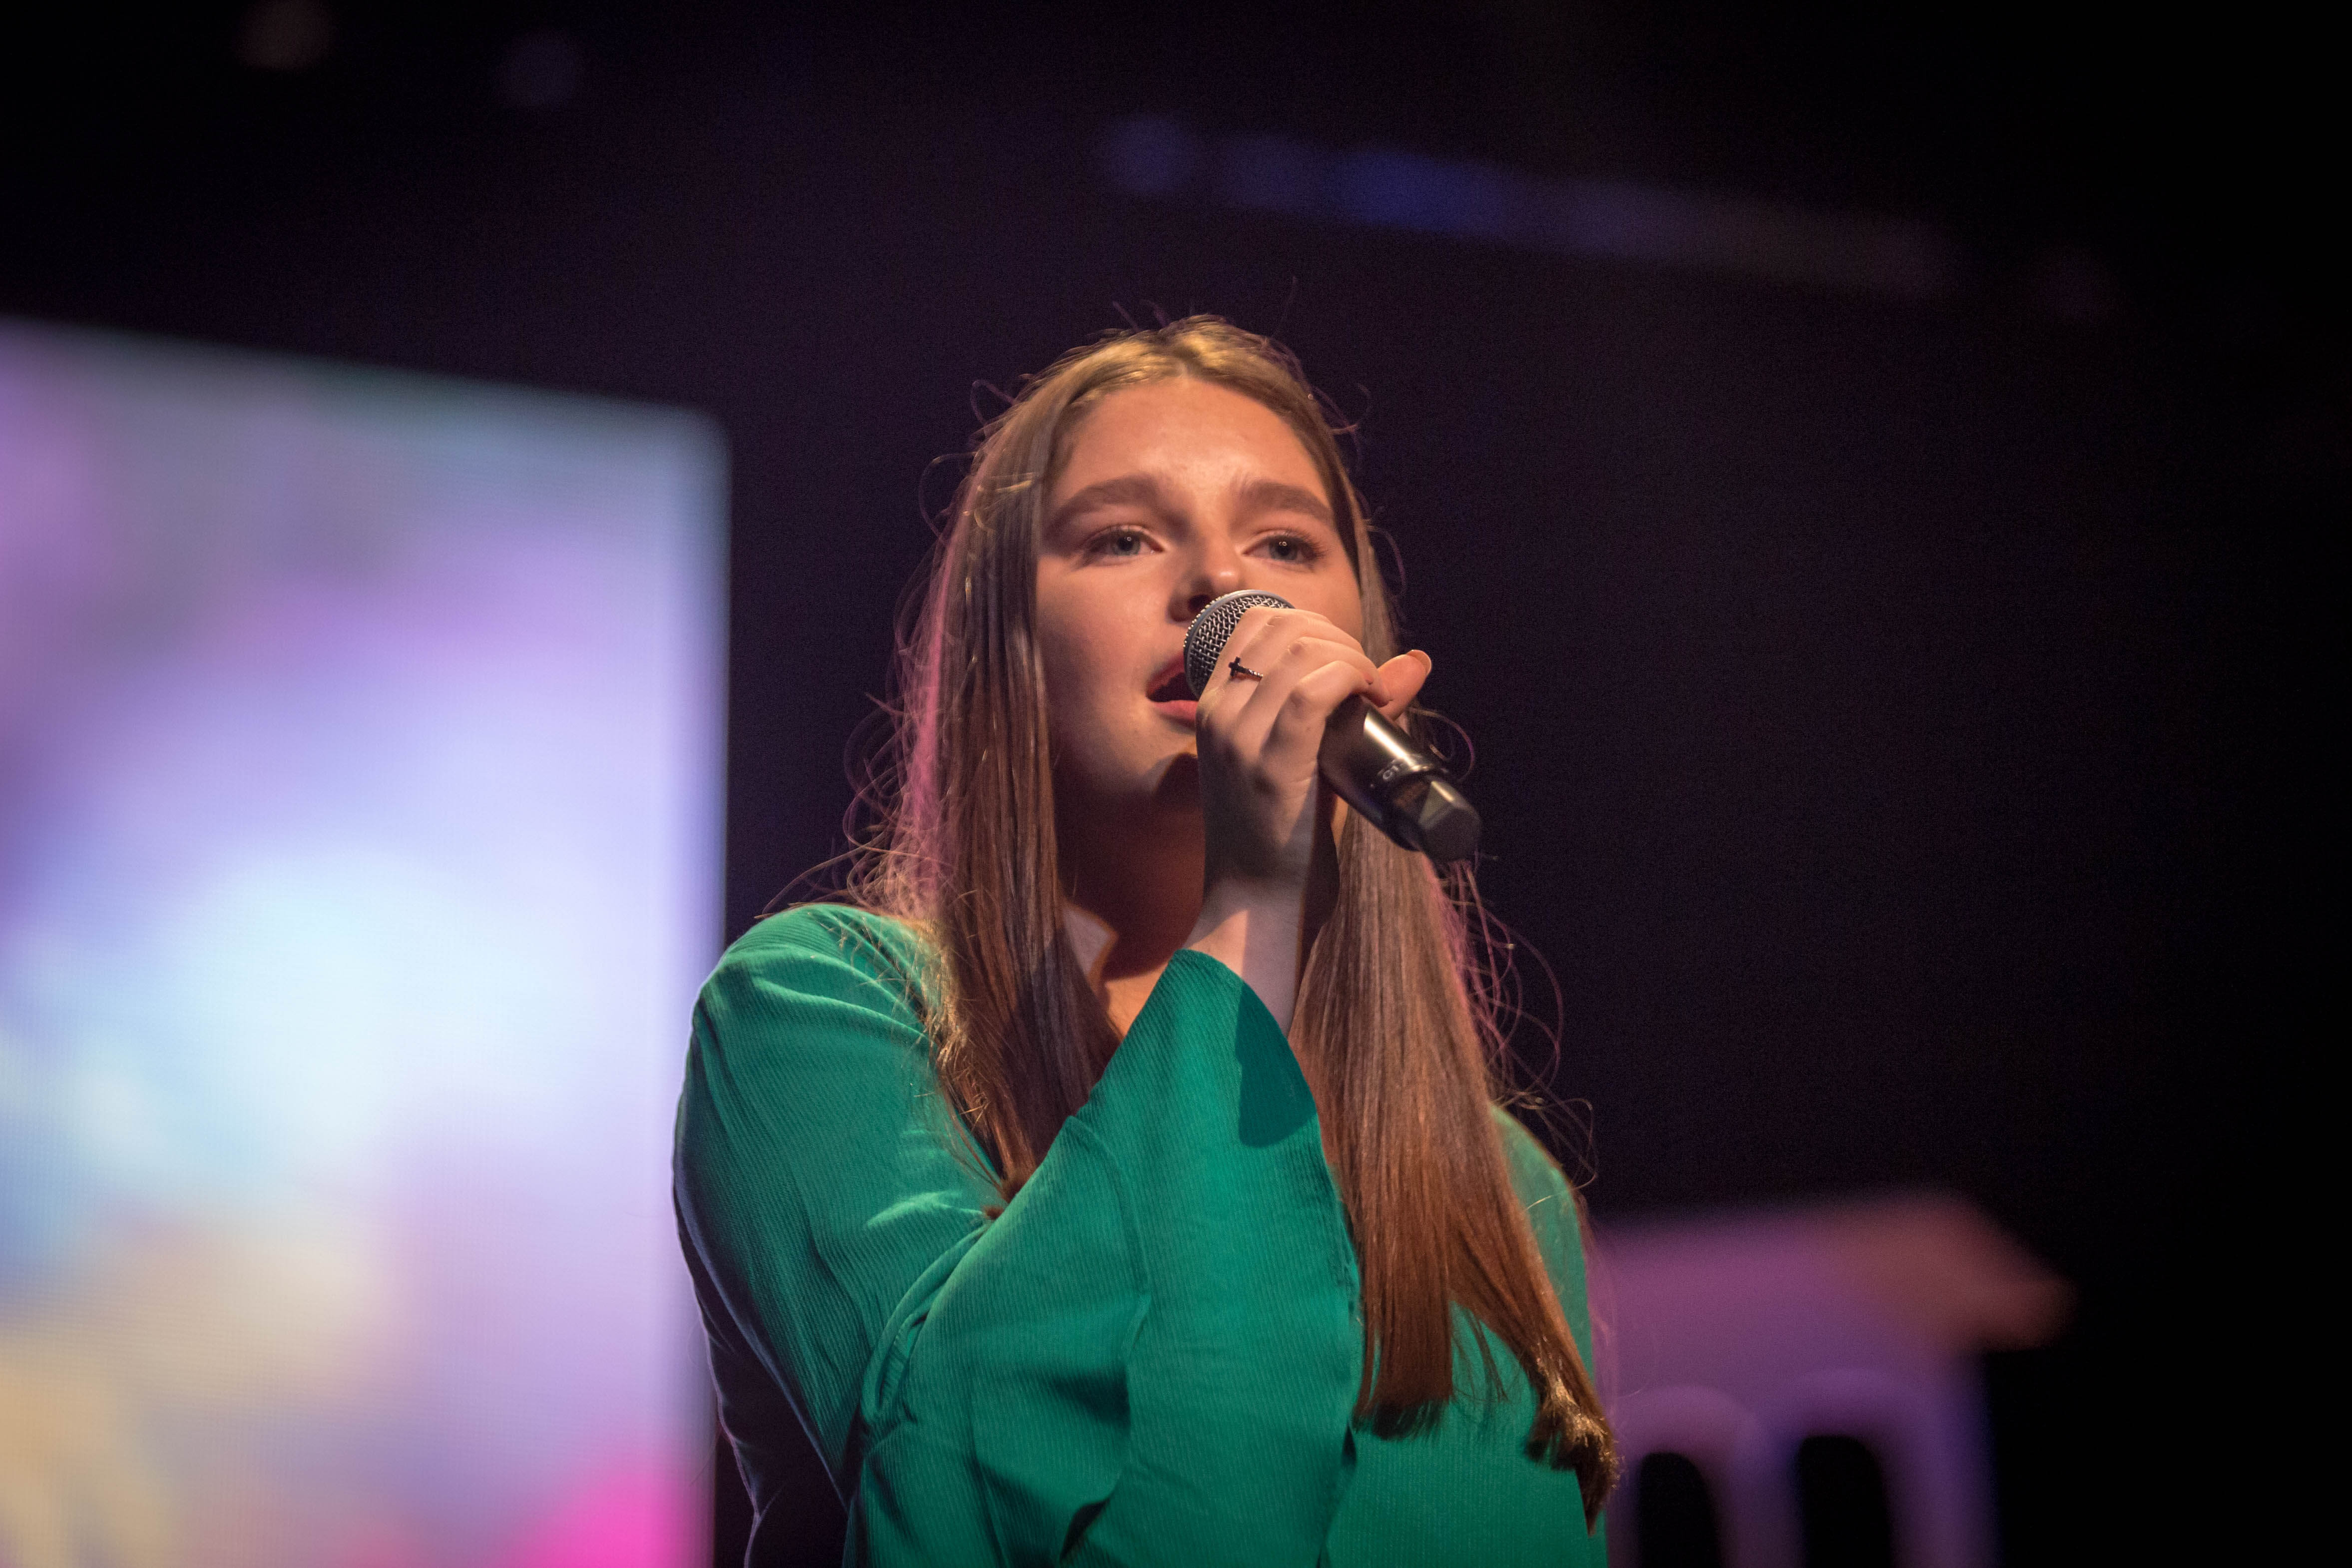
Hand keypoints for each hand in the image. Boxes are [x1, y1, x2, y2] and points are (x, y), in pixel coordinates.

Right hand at [1183, 604, 1430, 1026]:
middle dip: (1338, 637)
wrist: (1256, 911)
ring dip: (1351, 657)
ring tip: (1372, 693)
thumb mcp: (1303, 765)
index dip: (1311, 624)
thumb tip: (1414, 663)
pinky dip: (1352, 677)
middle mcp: (1218, 716)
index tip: (1344, 660)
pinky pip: (1313, 689)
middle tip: (1367, 680)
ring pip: (1301, 650)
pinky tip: (1370, 696)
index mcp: (1212, 713)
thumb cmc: (1282, 846)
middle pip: (1282, 626)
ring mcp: (1239, 738)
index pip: (1254, 623)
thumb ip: (1347, 711)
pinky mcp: (1272, 762)